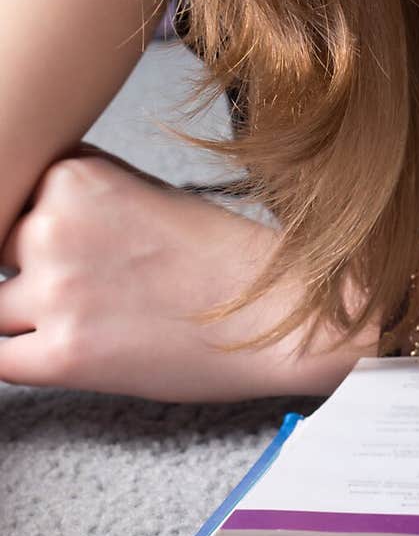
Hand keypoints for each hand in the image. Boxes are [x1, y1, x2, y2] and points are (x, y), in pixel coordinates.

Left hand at [0, 144, 372, 400]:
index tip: (48, 246)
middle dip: (25, 267)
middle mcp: (54, 227)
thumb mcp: (142, 192)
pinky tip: (57, 351)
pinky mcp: (62, 355)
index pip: (9, 195)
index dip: (28, 225)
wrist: (276, 313)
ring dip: (24, 315)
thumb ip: (79, 198)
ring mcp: (55, 292)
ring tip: (83, 316)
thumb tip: (30, 215)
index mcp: (74, 177)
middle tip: (77, 283)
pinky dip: (22, 358)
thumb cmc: (225, 258)